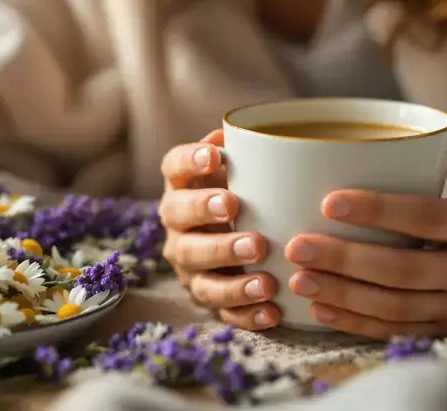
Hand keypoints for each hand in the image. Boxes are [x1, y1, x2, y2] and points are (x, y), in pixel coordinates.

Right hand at [159, 129, 280, 329]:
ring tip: (265, 278)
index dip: (189, 160)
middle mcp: (178, 228)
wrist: (247, 244)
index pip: (173, 167)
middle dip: (205, 215)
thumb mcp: (245, 172)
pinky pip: (223, 311)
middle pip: (180, 223)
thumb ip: (248, 154)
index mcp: (183, 187)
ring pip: (200, 274)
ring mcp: (190, 267)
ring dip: (231, 276)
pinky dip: (247, 313)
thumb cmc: (248, 196)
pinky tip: (272, 310)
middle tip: (235, 208)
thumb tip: (246, 132)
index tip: (215, 156)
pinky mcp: (208, 298)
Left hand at [282, 104, 446, 339]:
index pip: (429, 218)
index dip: (380, 211)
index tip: (329, 201)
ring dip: (342, 295)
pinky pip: (397, 332)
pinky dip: (356, 324)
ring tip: (296, 278)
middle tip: (297, 245)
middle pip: (403, 271)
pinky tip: (318, 308)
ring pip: (396, 308)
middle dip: (345, 260)